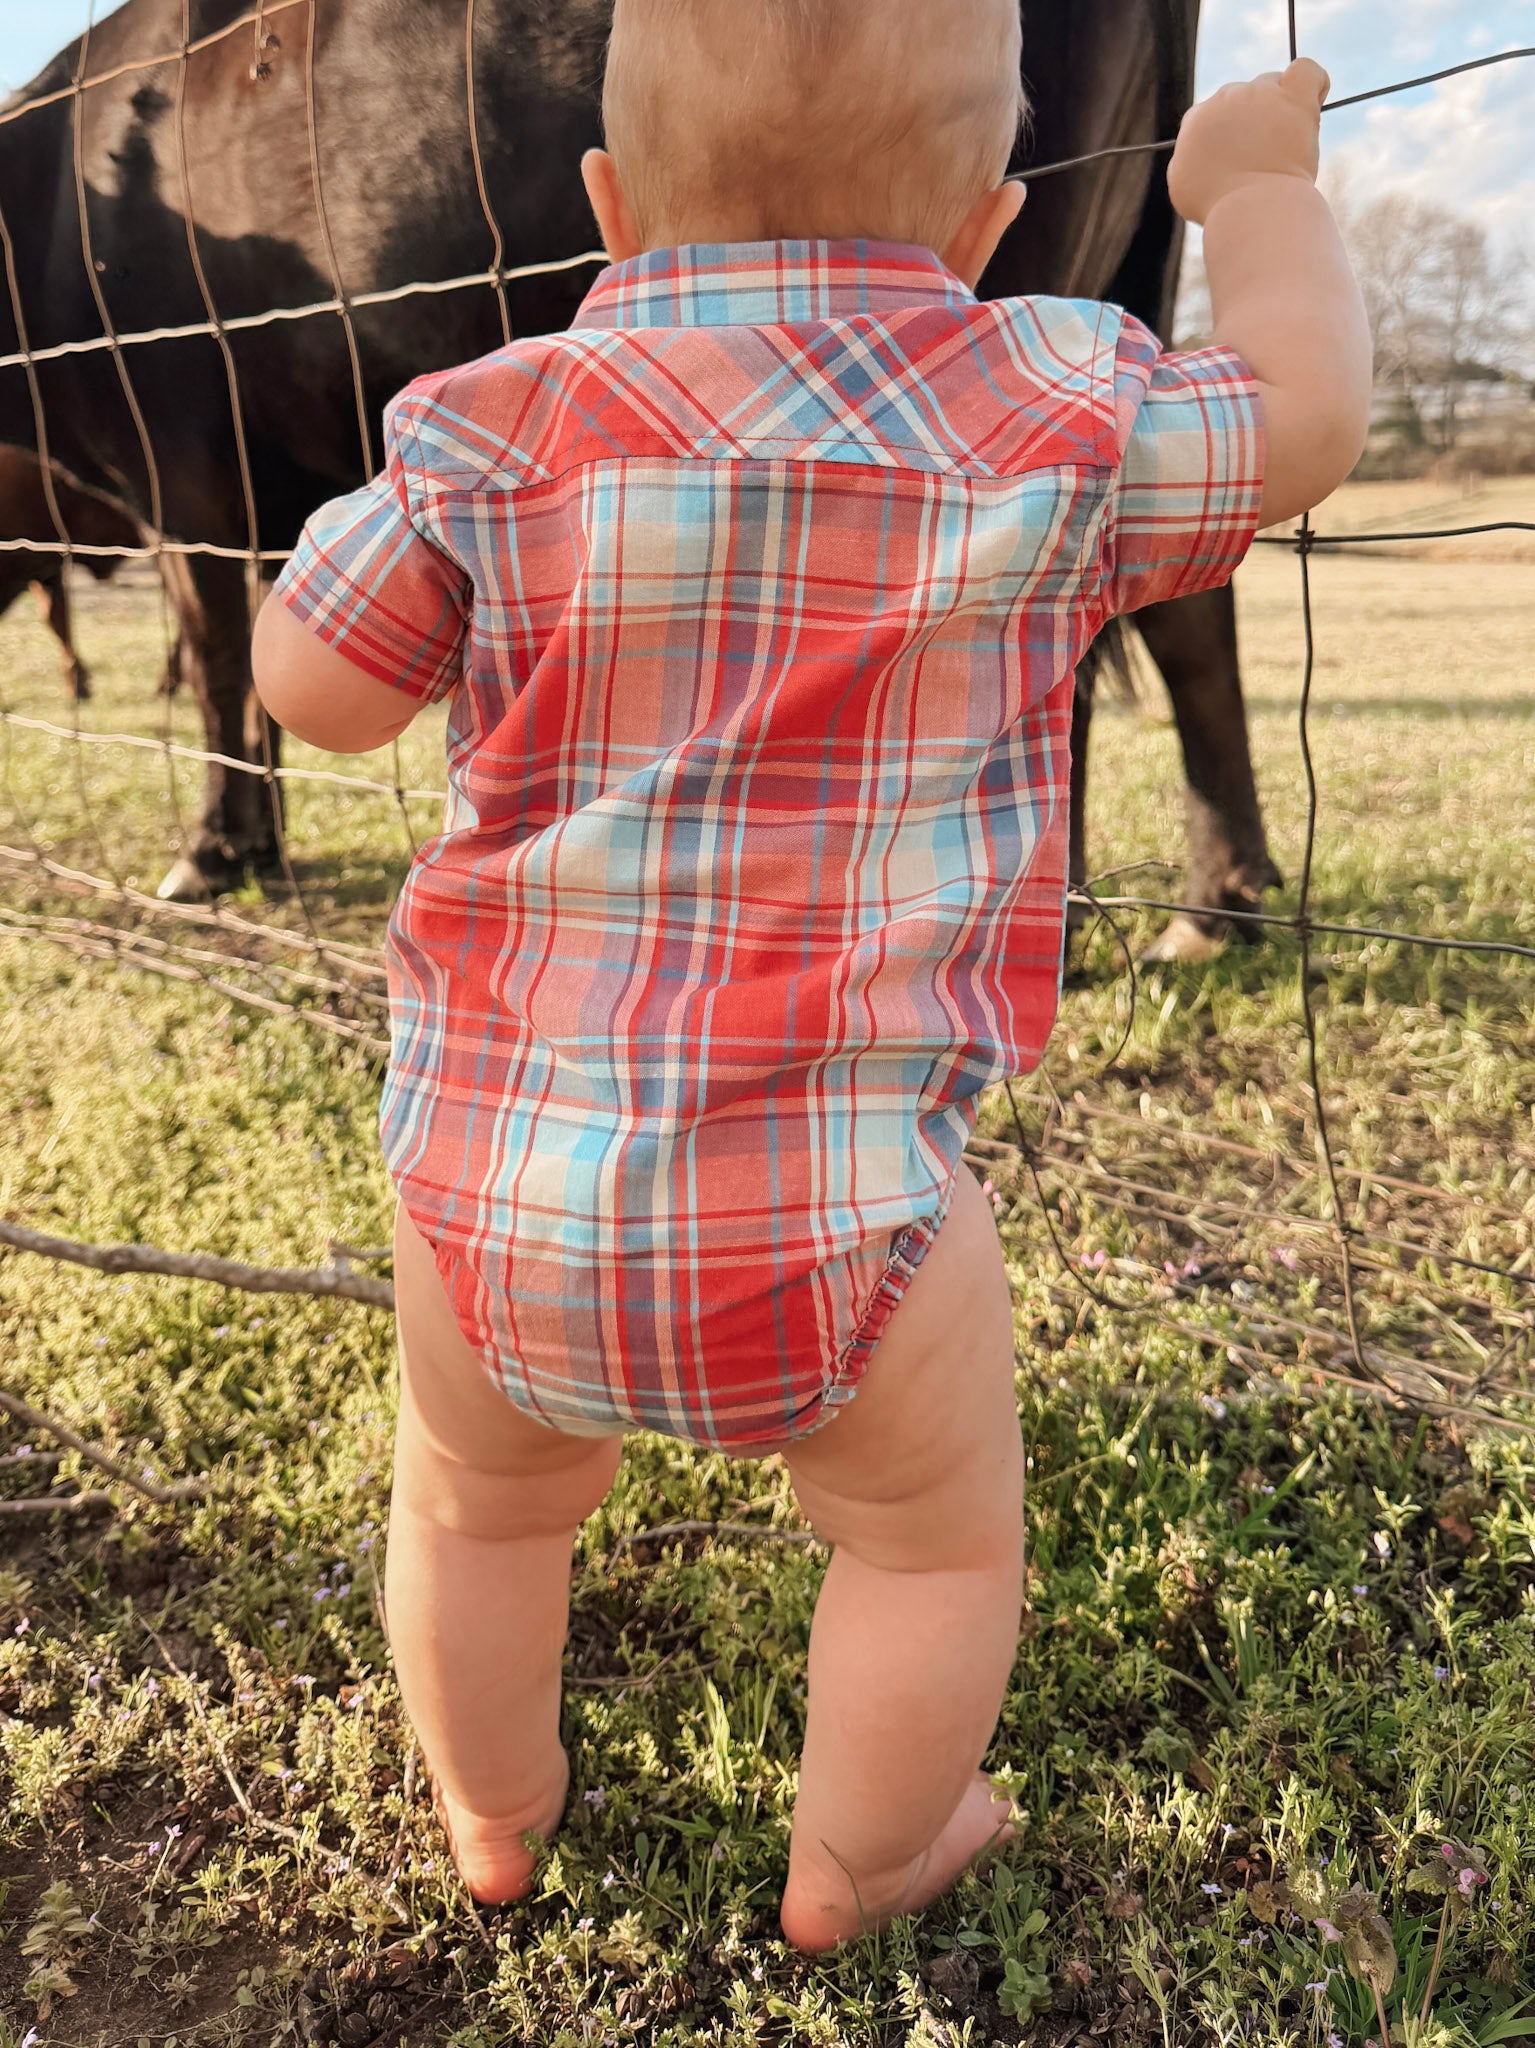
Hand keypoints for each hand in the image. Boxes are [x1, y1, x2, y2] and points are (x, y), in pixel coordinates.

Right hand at [1168, 58, 1329, 226]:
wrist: (1249, 210)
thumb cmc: (1217, 208)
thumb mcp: (1186, 187)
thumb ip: (1192, 160)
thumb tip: (1206, 152)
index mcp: (1197, 118)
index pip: (1214, 115)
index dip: (1227, 139)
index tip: (1236, 165)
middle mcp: (1226, 97)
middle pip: (1243, 98)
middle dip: (1252, 126)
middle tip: (1261, 162)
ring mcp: (1260, 94)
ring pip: (1273, 86)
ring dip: (1279, 110)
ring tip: (1285, 148)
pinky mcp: (1294, 97)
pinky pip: (1307, 71)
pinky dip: (1313, 84)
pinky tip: (1312, 103)